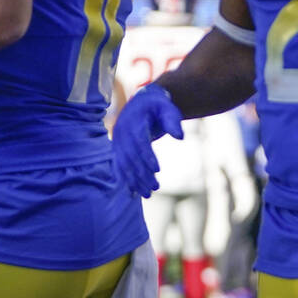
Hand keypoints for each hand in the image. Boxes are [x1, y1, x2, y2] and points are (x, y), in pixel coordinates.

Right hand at [111, 83, 183, 197]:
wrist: (140, 102)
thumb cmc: (158, 106)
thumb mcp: (168, 108)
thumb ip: (173, 120)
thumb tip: (180, 137)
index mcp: (134, 121)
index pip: (139, 140)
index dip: (147, 155)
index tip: (156, 170)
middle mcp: (122, 131)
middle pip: (131, 155)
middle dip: (142, 173)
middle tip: (155, 187)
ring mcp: (118, 140)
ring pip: (124, 163)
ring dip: (134, 179)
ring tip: (147, 194)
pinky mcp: (118, 147)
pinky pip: (120, 164)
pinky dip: (125, 178)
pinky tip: (132, 192)